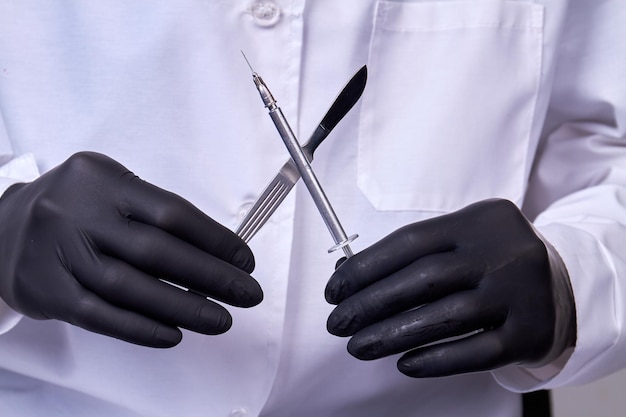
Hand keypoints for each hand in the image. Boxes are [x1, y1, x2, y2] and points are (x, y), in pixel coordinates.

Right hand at [0, 152, 261, 346]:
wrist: (3, 227)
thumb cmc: (74, 207)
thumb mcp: (111, 187)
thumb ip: (155, 213)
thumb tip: (217, 252)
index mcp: (103, 180)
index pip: (173, 213)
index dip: (216, 241)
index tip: (244, 261)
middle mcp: (78, 213)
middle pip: (157, 251)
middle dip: (212, 277)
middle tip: (247, 293)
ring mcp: (59, 252)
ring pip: (131, 287)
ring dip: (183, 308)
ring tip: (220, 320)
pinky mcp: (47, 290)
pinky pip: (101, 315)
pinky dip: (141, 328)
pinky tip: (174, 333)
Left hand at [326, 199, 574, 376]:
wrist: (562, 286)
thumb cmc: (493, 263)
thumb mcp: (461, 242)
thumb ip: (412, 256)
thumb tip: (346, 275)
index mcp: (478, 221)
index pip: (409, 241)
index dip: (365, 267)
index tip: (335, 290)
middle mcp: (503, 250)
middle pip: (423, 278)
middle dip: (370, 303)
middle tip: (338, 323)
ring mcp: (522, 291)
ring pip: (446, 316)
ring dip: (392, 334)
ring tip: (358, 347)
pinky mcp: (531, 332)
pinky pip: (476, 351)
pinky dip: (436, 359)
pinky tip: (404, 364)